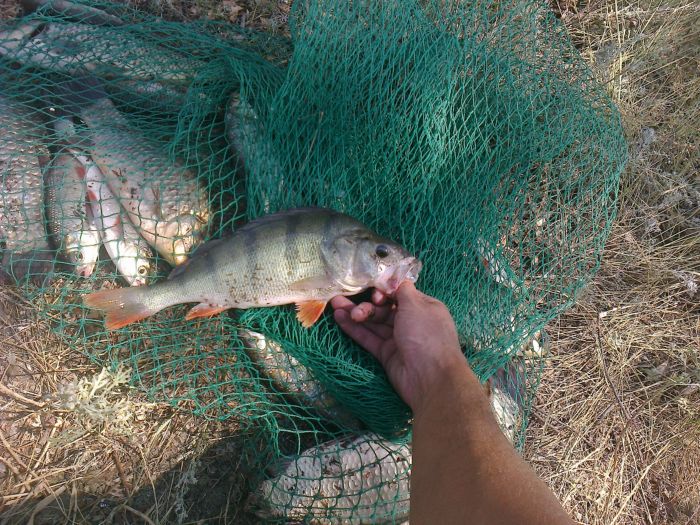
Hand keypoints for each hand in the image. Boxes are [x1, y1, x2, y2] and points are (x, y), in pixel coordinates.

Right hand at [331, 282, 467, 411]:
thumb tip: (396, 278)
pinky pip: (369, 338)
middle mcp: (411, 322)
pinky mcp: (387, 354)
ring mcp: (399, 339)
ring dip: (355, 314)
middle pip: (384, 308)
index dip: (383, 291)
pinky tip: (340, 319)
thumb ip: (402, 290)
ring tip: (335, 306)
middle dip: (365, 304)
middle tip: (343, 301)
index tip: (373, 293)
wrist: (430, 377)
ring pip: (374, 323)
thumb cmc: (425, 334)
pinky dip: (355, 329)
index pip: (399, 294)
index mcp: (423, 307)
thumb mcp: (416, 305)